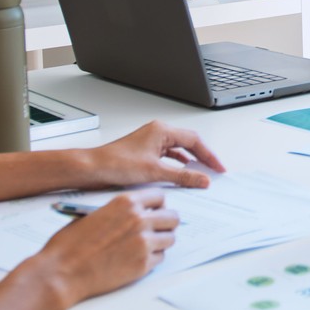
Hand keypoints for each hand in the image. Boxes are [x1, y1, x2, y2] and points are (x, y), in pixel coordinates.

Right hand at [30, 187, 177, 306]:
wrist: (62, 272)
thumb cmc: (70, 244)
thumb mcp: (93, 214)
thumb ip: (118, 211)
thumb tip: (134, 213)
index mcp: (126, 203)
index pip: (160, 196)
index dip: (158, 204)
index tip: (155, 210)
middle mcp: (139, 221)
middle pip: (173, 217)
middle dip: (166, 223)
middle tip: (157, 229)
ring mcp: (144, 244)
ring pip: (170, 239)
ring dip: (161, 241)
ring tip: (146, 245)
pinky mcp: (143, 265)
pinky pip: (160, 258)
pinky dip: (153, 259)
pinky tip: (137, 259)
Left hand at [83, 120, 225, 188]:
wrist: (92, 168)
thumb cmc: (115, 164)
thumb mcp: (154, 172)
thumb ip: (182, 176)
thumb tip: (201, 179)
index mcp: (161, 131)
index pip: (194, 140)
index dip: (209, 155)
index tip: (217, 168)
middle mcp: (156, 133)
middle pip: (188, 142)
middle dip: (202, 156)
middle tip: (213, 170)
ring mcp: (150, 142)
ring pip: (178, 149)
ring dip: (190, 160)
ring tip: (201, 173)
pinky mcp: (144, 152)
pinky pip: (168, 155)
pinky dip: (177, 164)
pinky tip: (180, 172)